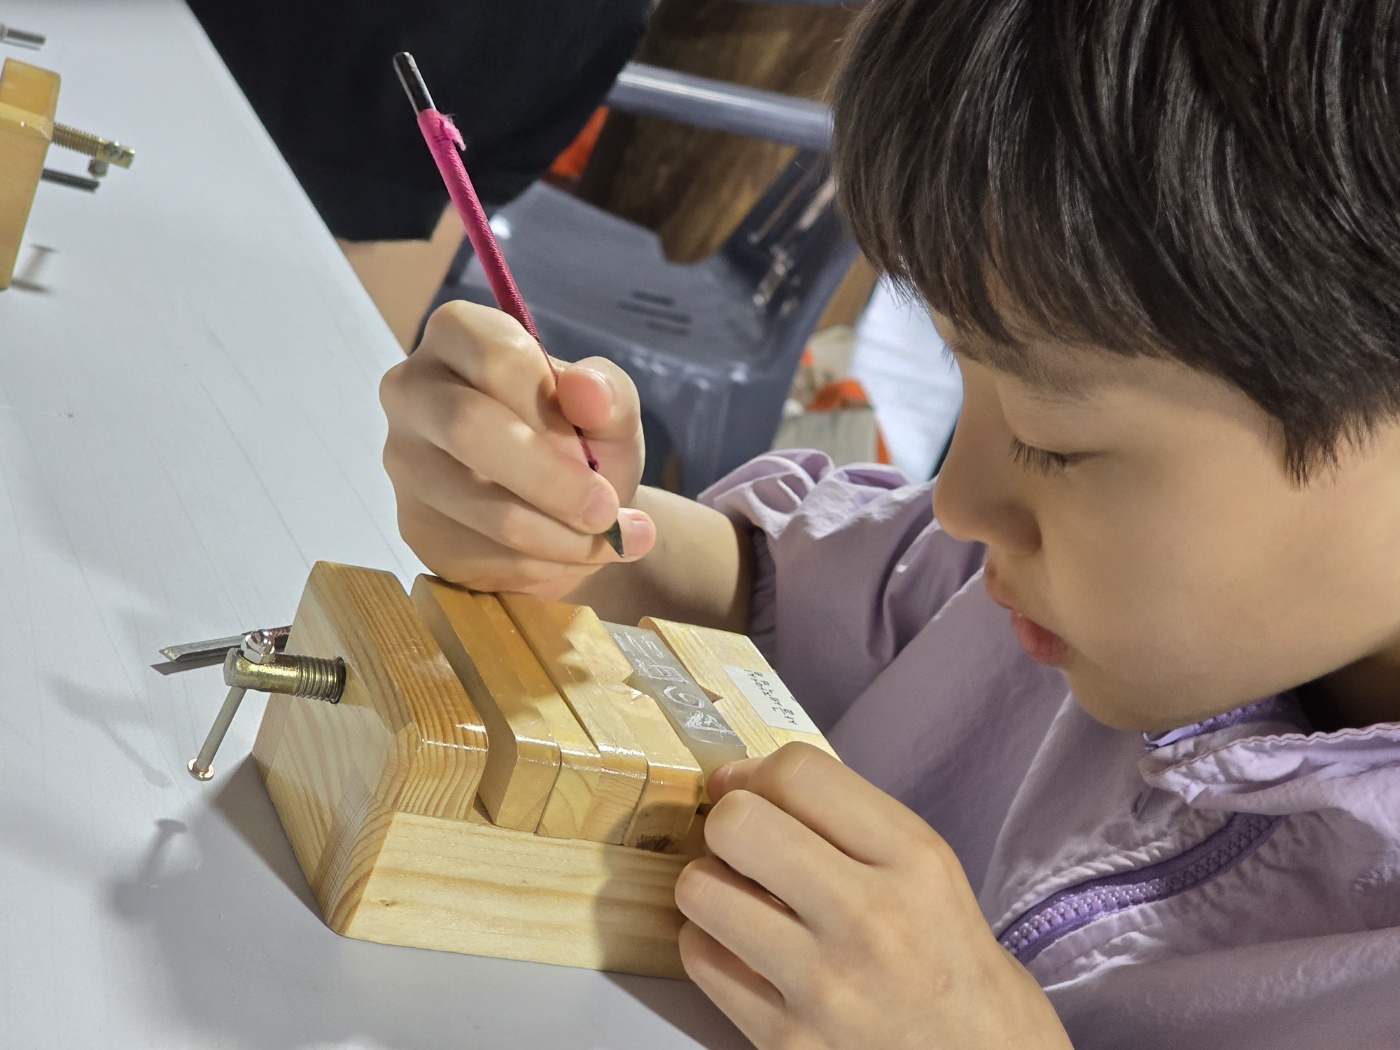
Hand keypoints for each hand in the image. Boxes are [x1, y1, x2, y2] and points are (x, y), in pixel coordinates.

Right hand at [380, 301, 655, 596]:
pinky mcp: (413, 526)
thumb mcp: (613, 413)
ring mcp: (405, 462)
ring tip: (609, 540)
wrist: (566, 513)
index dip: (554, 411)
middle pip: (469, 427)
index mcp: (460, 336)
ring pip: (483, 507)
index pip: (497, 357)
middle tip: (608, 514)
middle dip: (553, 482)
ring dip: (562, 536)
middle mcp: (414, 391)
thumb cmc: (583, 443)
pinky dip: (542, 565)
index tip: (595, 453)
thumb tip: (586, 387)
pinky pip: (483, 556)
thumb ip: (611, 395)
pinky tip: (565, 553)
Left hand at [676, 744, 1072, 1049]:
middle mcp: (870, 918)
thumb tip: (739, 783)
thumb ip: (847, 818)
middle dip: (727, 824)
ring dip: (711, 886)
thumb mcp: (930, 871)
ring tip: (741, 900)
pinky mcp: (786, 1043)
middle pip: (738, 823)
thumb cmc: (949, 963)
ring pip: (701, 890)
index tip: (753, 791)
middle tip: (743, 846)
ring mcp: (824, 986)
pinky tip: (745, 952)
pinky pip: (701, 959)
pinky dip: (712, 946)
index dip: (759, 773)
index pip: (799, 772)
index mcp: (914, 862)